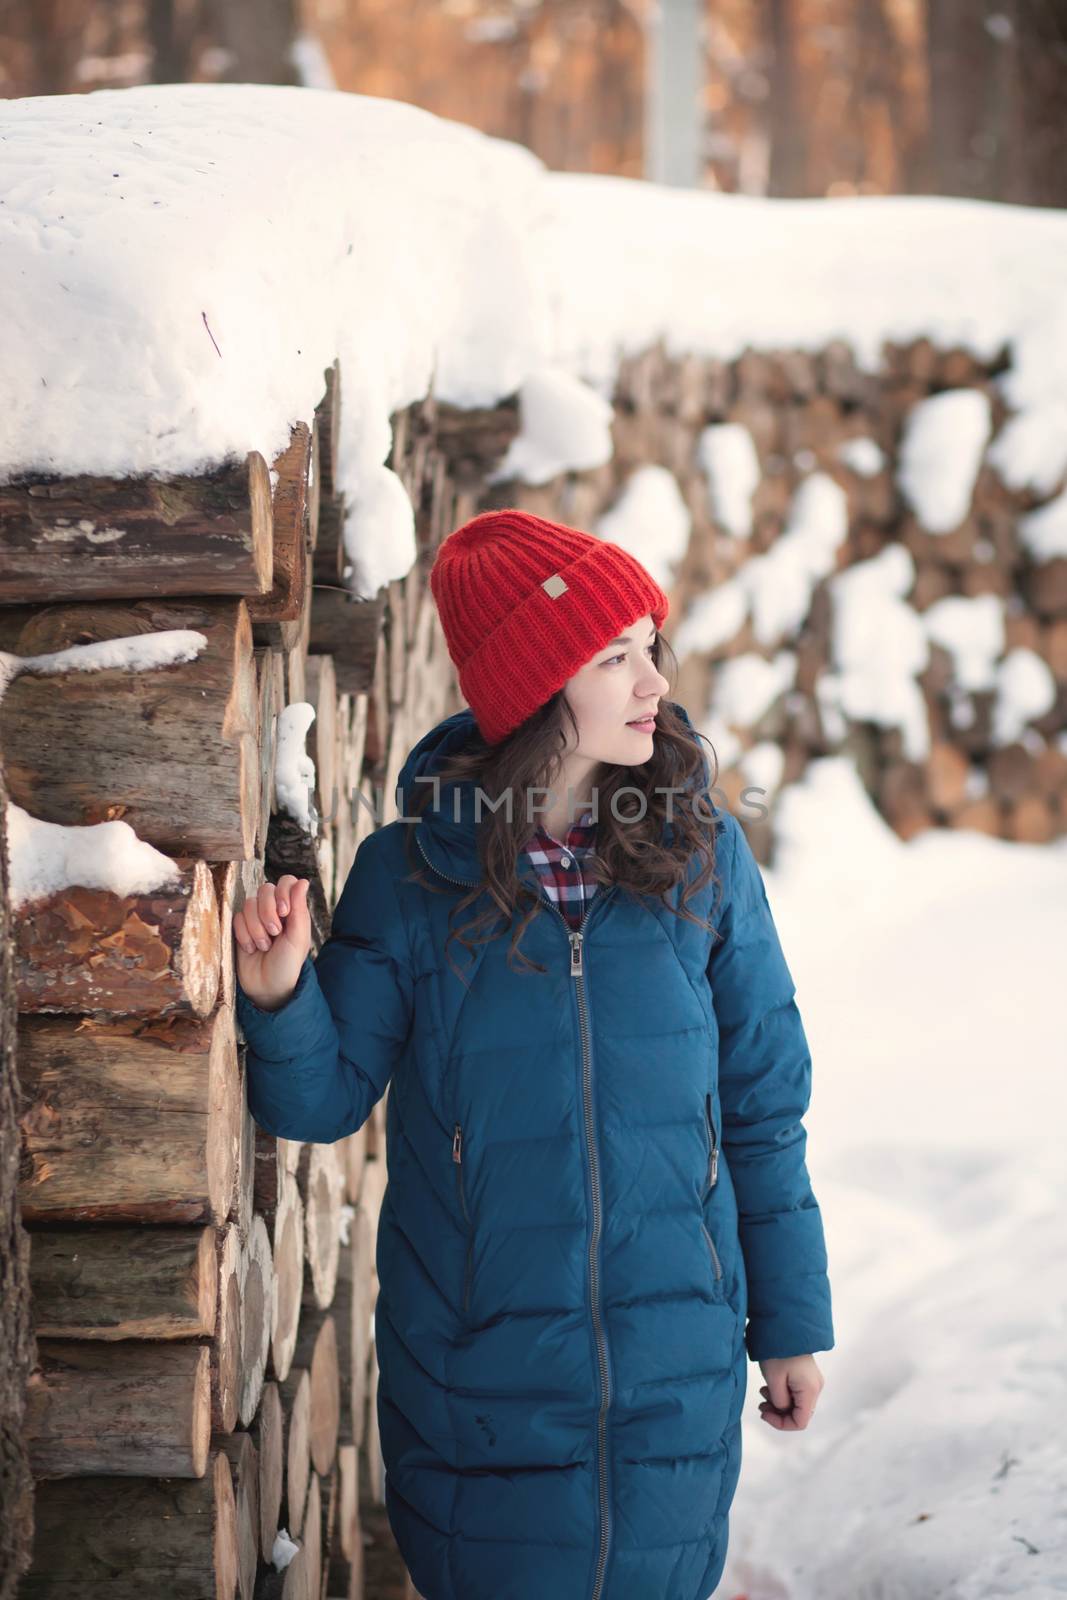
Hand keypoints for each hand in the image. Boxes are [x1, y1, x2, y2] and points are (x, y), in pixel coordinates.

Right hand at [234, 875, 311, 1011]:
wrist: (266, 987)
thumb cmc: (287, 964)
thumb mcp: (298, 938)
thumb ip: (299, 909)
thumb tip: (304, 881)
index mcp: (293, 910)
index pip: (286, 882)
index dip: (282, 893)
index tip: (284, 912)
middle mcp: (274, 910)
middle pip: (265, 889)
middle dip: (267, 912)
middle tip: (275, 932)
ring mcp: (256, 917)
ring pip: (249, 904)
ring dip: (256, 927)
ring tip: (264, 946)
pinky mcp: (240, 927)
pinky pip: (236, 918)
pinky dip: (244, 934)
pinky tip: (250, 949)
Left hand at [757, 1354, 823, 1430]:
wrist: (784, 1326)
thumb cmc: (778, 1350)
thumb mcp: (774, 1380)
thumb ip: (780, 1402)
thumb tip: (783, 1411)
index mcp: (810, 1390)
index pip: (800, 1422)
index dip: (782, 1424)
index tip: (765, 1414)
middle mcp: (816, 1388)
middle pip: (799, 1413)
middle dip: (779, 1413)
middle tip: (762, 1405)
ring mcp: (812, 1381)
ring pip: (797, 1404)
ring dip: (779, 1404)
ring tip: (763, 1393)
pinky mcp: (807, 1376)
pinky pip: (796, 1394)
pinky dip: (783, 1395)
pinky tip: (770, 1387)